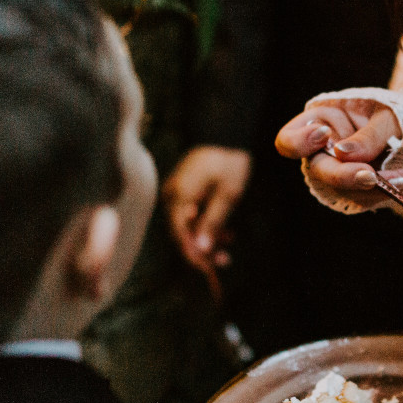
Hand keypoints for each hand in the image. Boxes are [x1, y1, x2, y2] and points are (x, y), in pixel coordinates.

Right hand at [163, 146, 251, 272]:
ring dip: (208, 235)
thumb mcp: (228, 195)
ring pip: (188, 224)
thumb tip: (202, 250)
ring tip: (230, 242)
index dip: (193, 253)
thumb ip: (213, 222)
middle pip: (182, 231)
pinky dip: (206, 223)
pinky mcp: (184, 190)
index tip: (208, 268)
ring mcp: (176, 192)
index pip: (180, 233)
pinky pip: (191, 213)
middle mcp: (172, 195)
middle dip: (203, 247)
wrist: (226, 134)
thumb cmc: (229, 162)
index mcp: (179, 196)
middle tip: (225, 260)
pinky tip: (226, 231)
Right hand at [275, 99, 402, 205]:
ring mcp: (337, 175)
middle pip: (318, 171)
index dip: (299, 142)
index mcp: (318, 125)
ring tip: (400, 177)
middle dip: (344, 175)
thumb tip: (343, 154)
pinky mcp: (355, 191)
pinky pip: (362, 198)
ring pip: (342, 190)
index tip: (324, 134)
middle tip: (370, 176)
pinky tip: (400, 181)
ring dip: (370, 187)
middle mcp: (321, 153)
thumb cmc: (390, 115)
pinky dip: (381, 193)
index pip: (288, 140)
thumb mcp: (385, 116)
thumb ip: (367, 134)